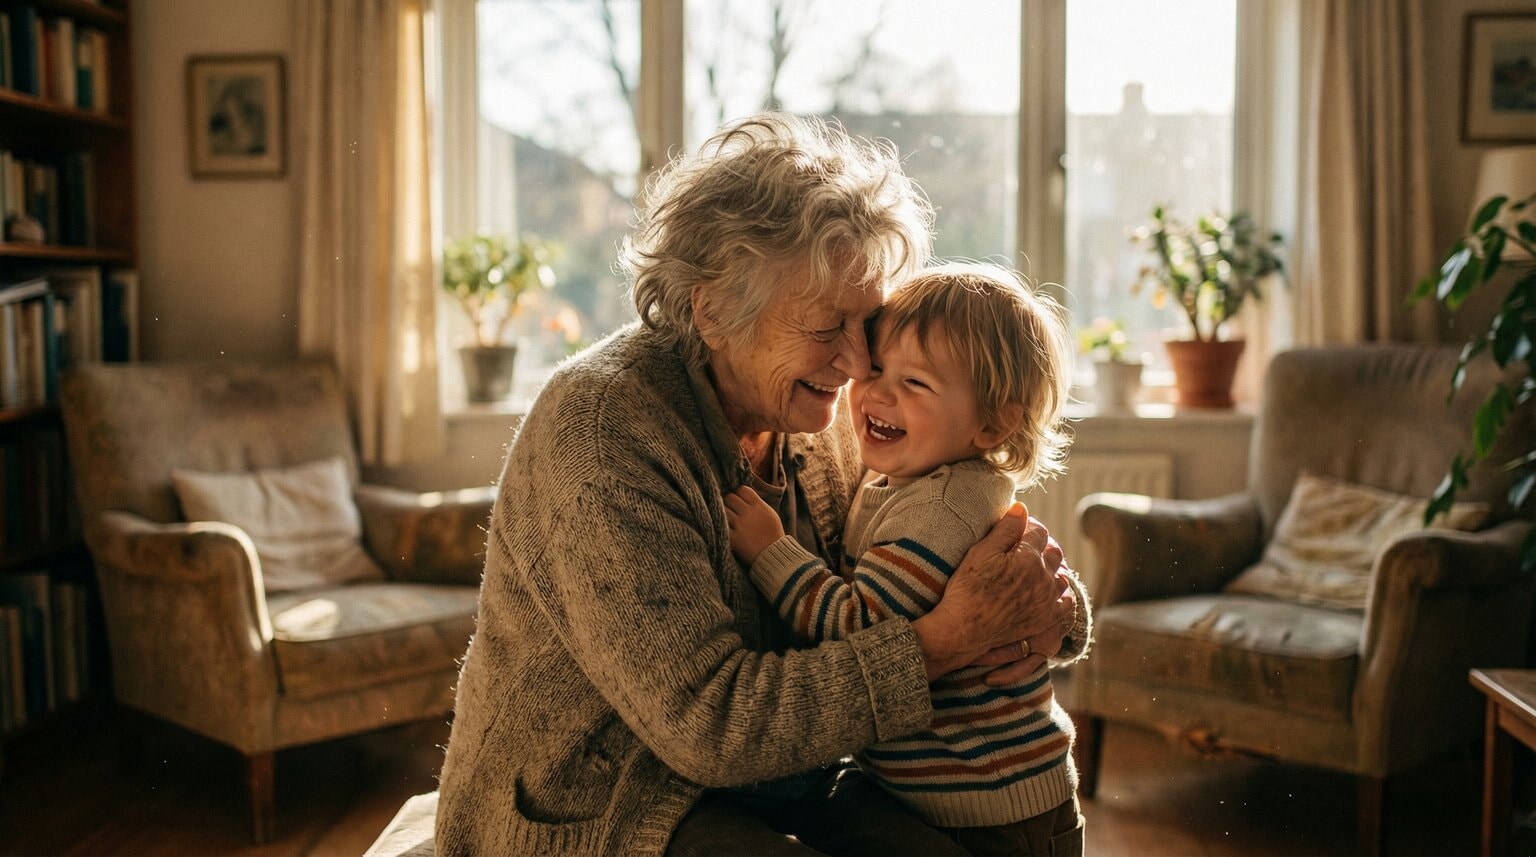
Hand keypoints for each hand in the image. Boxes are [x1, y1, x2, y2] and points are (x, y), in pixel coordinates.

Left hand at [724, 486, 784, 565]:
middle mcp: (748, 513)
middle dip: (729, 503)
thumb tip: (744, 494)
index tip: (739, 500)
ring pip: (723, 510)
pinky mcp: (734, 538)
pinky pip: (722, 526)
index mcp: (759, 505)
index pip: (742, 489)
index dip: (738, 493)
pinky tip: (727, 530)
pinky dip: (722, 527)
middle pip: (730, 497)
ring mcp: (740, 525)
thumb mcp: (770, 514)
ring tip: (729, 521)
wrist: (775, 554)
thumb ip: (758, 503)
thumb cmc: (773, 534)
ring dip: (724, 514)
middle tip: (732, 510)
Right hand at [911, 503, 1066, 680]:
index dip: (1028, 526)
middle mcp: (1044, 578)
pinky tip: (1048, 590)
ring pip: (1062, 575)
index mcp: (1029, 557)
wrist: (965, 629)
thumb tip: (1022, 508)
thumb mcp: (982, 551)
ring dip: (1052, 568)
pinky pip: (1066, 602)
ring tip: (1035, 568)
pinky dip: (1060, 593)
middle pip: (1054, 552)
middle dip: (1042, 545)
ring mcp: (1047, 600)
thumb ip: (1006, 528)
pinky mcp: (1046, 619)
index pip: (1039, 531)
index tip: (1017, 528)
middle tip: (1025, 547)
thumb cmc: (968, 588)